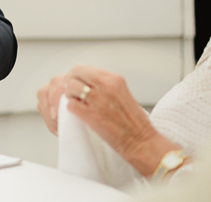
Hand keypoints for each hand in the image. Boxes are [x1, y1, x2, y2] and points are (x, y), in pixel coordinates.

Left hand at [41, 65, 179, 176]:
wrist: (142, 142)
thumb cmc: (133, 122)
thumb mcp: (121, 93)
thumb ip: (104, 85)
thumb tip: (85, 81)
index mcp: (114, 79)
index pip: (84, 68)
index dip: (76, 76)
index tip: (75, 84)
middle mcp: (106, 86)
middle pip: (74, 73)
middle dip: (68, 82)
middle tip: (70, 93)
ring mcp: (98, 100)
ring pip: (70, 87)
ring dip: (68, 96)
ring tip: (75, 104)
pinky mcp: (92, 115)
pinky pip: (70, 105)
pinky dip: (70, 109)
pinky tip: (77, 115)